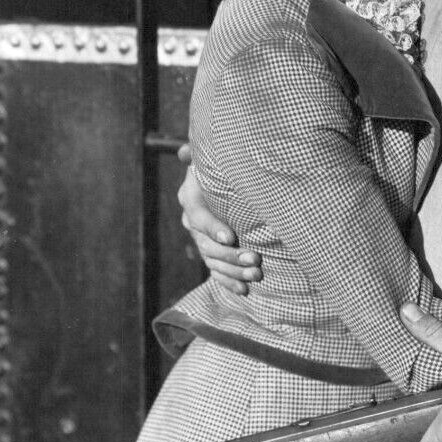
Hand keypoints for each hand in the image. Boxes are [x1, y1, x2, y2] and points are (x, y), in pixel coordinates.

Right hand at [176, 145, 262, 293]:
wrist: (225, 182)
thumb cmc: (222, 166)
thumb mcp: (214, 159)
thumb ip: (202, 156)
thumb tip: (185, 150)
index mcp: (190, 197)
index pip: (198, 216)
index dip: (213, 228)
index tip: (232, 237)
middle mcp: (191, 222)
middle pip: (207, 245)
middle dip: (231, 255)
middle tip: (255, 259)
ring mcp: (200, 241)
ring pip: (213, 262)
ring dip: (234, 271)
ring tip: (256, 274)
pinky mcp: (211, 255)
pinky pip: (216, 273)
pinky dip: (230, 282)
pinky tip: (244, 290)